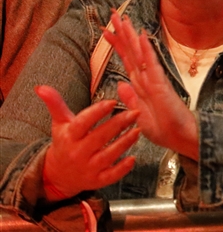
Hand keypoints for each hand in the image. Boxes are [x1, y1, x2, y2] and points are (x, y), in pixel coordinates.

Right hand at [37, 85, 139, 200]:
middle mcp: (78, 153)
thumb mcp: (60, 123)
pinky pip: (110, 176)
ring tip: (138, 130)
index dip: (97, 112)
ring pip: (108, 155)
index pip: (83, 123)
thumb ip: (55, 104)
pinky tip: (133, 158)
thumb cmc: (65, 142)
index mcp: (70, 136)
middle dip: (118, 124)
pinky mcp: (96, 181)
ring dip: (124, 143)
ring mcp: (88, 168)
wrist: (59, 175)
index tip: (112, 101)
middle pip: (100, 137)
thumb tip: (41, 86)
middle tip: (135, 112)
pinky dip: (122, 169)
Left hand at [103, 11, 198, 159]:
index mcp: (140, 86)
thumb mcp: (139, 116)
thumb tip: (120, 83)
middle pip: (131, 52)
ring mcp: (155, 80)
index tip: (106, 30)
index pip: (126, 60)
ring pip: (140, 54)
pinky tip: (142, 37)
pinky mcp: (162, 86)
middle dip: (122, 33)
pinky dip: (147, 51)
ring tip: (124, 19)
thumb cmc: (165, 130)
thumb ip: (130, 99)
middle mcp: (147, 79)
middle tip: (113, 14)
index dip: (116, 45)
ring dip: (132, 36)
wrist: (183, 139)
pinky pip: (152, 65)